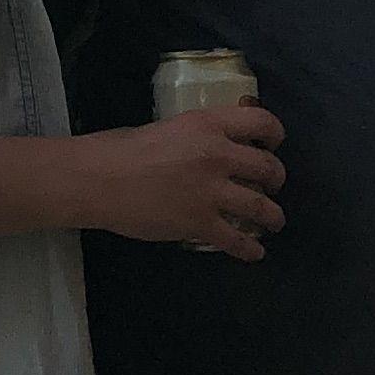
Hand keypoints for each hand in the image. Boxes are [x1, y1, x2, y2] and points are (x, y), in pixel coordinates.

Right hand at [78, 106, 287, 258]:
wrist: (98, 179)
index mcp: (208, 125)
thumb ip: (197, 136)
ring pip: (262, 207)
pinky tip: (255, 252)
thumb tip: (211, 148)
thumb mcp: (169, 127)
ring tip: (273, 222)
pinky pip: (237, 240)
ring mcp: (211, 192)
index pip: (262, 121)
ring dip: (273, 217)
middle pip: (268, 168)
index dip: (275, 135)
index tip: (272, 146)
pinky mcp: (200, 224)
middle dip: (276, 180)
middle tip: (271, 187)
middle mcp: (218, 155)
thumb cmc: (121, 149)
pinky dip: (251, 249)